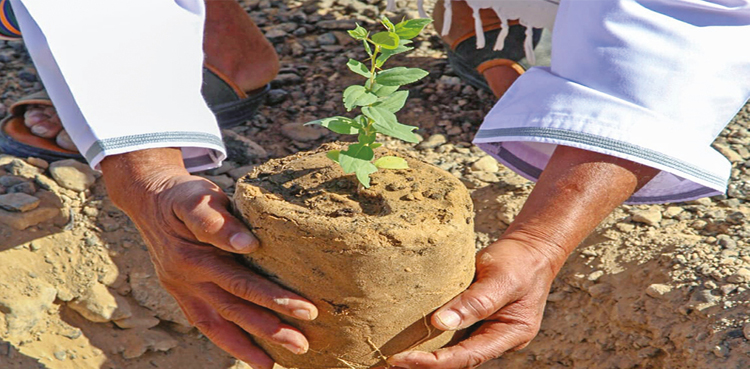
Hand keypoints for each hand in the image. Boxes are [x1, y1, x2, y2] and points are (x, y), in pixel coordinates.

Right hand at [101, 148, 317, 368]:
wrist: (150, 197)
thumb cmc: (185, 195)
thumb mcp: (198, 197)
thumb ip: (217, 221)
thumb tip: (249, 244)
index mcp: (194, 255)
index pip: (241, 282)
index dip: (274, 297)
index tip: (308, 310)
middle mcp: (187, 277)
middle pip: (234, 308)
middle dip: (270, 329)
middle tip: (303, 344)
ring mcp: (183, 289)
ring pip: (220, 322)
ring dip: (249, 345)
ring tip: (276, 364)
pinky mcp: (182, 294)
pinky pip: (207, 324)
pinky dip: (229, 341)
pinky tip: (253, 355)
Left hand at [387, 237, 557, 368]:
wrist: (531, 249)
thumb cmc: (519, 261)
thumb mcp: (500, 278)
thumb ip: (475, 302)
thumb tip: (440, 322)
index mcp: (510, 335)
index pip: (468, 357)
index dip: (435, 362)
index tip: (404, 359)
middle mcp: (497, 338)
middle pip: (459, 360)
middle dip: (426, 364)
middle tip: (392, 362)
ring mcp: (486, 330)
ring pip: (454, 349)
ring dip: (427, 354)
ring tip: (396, 356)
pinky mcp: (475, 319)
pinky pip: (453, 333)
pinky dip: (433, 338)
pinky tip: (410, 337)